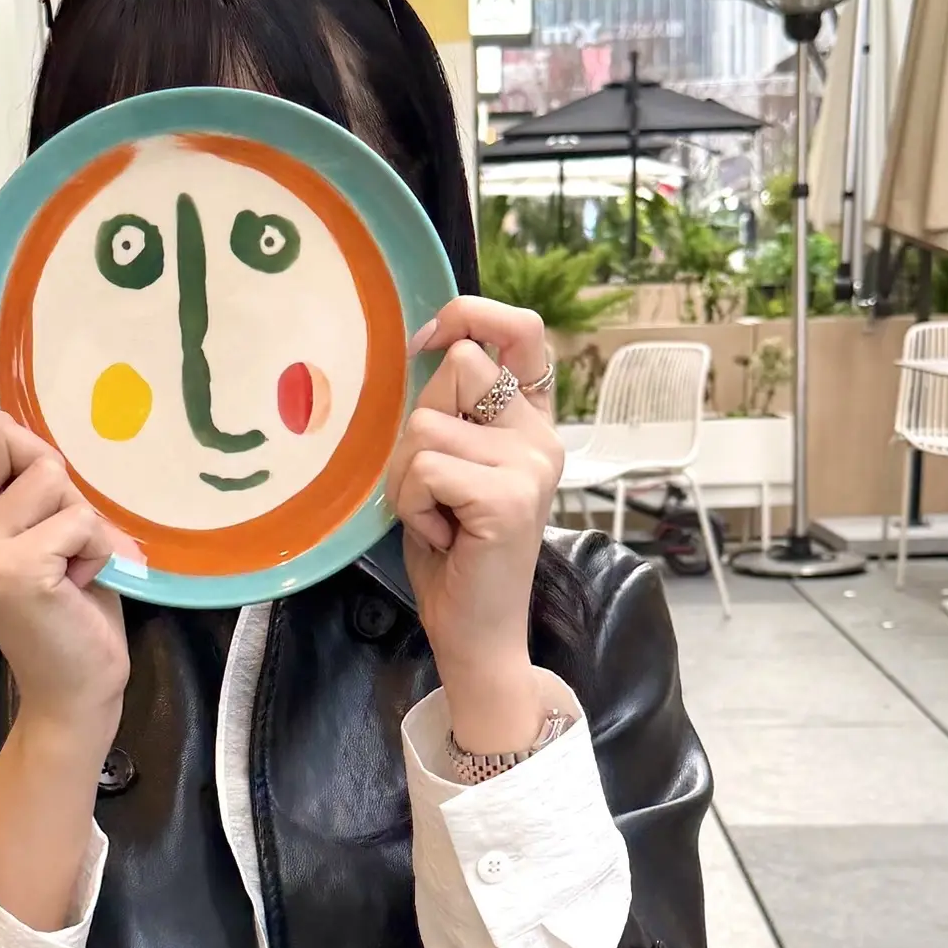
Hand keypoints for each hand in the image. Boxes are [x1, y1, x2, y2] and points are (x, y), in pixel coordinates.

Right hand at [0, 406, 130, 746]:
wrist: (73, 685)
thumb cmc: (64, 601)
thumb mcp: (32, 523)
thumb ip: (5, 473)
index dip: (8, 445)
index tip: (27, 494)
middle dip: (45, 472)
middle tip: (56, 532)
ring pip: (48, 476)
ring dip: (79, 518)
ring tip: (69, 564)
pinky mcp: (13, 571)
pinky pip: (78, 519)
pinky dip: (95, 548)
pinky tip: (77, 584)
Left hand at [385, 300, 568, 753]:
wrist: (476, 633)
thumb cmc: (453, 553)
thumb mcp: (448, 467)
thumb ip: (449, 414)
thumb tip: (421, 351)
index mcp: (531, 422)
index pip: (522, 330)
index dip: (471, 314)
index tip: (429, 339)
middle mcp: (541, 436)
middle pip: (459, 365)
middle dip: (418, 422)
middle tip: (430, 486)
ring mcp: (531, 464)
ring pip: (427, 424)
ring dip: (406, 476)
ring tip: (435, 516)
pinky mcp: (509, 497)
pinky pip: (425, 467)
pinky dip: (413, 505)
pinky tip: (440, 534)